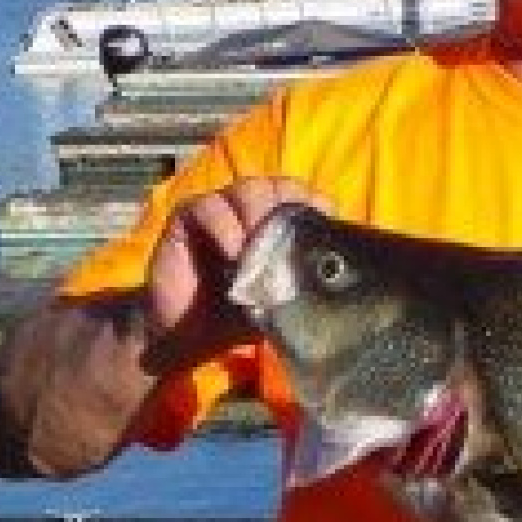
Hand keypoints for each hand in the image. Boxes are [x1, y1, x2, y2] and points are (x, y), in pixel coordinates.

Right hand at [143, 176, 327, 372]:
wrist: (189, 336)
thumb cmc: (240, 313)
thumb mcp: (281, 298)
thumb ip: (303, 279)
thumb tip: (334, 275)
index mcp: (279, 221)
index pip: (308, 196)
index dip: (318, 208)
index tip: (324, 233)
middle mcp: (253, 207)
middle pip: (281, 185)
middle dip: (288, 211)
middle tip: (287, 245)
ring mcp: (221, 207)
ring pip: (248, 188)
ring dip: (259, 216)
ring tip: (260, 250)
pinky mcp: (187, 216)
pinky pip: (210, 207)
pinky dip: (226, 228)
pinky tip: (234, 253)